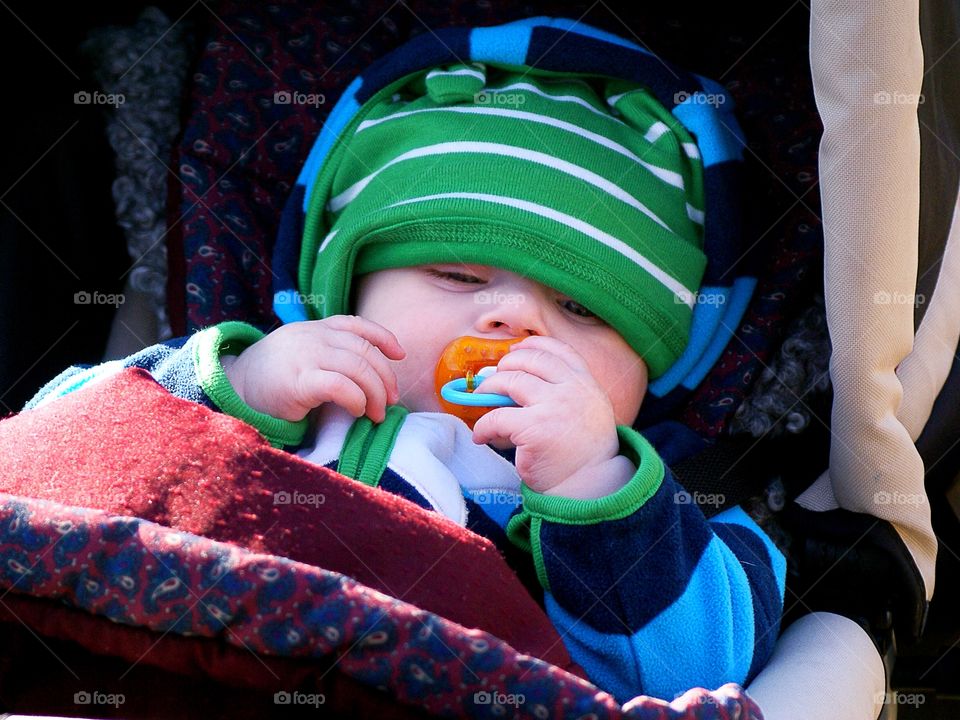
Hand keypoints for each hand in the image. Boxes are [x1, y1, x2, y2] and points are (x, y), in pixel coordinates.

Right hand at [221, 316, 404, 422]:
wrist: (233, 389)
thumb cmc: (273, 378)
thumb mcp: (303, 354)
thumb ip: (330, 354)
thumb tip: (371, 376)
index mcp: (316, 329)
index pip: (357, 325)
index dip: (384, 338)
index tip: (400, 355)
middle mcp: (314, 337)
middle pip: (365, 351)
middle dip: (384, 377)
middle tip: (390, 401)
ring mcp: (306, 356)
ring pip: (358, 367)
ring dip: (375, 393)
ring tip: (375, 413)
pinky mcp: (299, 381)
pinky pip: (341, 386)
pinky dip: (356, 399)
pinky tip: (356, 410)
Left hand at [470, 336, 627, 495]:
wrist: (590, 486)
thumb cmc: (582, 453)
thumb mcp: (586, 411)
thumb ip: (563, 392)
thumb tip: (513, 382)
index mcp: (586, 383)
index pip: (558, 350)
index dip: (532, 345)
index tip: (514, 351)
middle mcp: (572, 389)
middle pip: (530, 360)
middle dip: (505, 365)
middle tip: (492, 379)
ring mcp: (553, 406)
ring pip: (509, 381)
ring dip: (489, 389)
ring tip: (481, 400)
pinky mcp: (534, 428)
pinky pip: (496, 417)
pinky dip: (482, 426)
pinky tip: (481, 436)